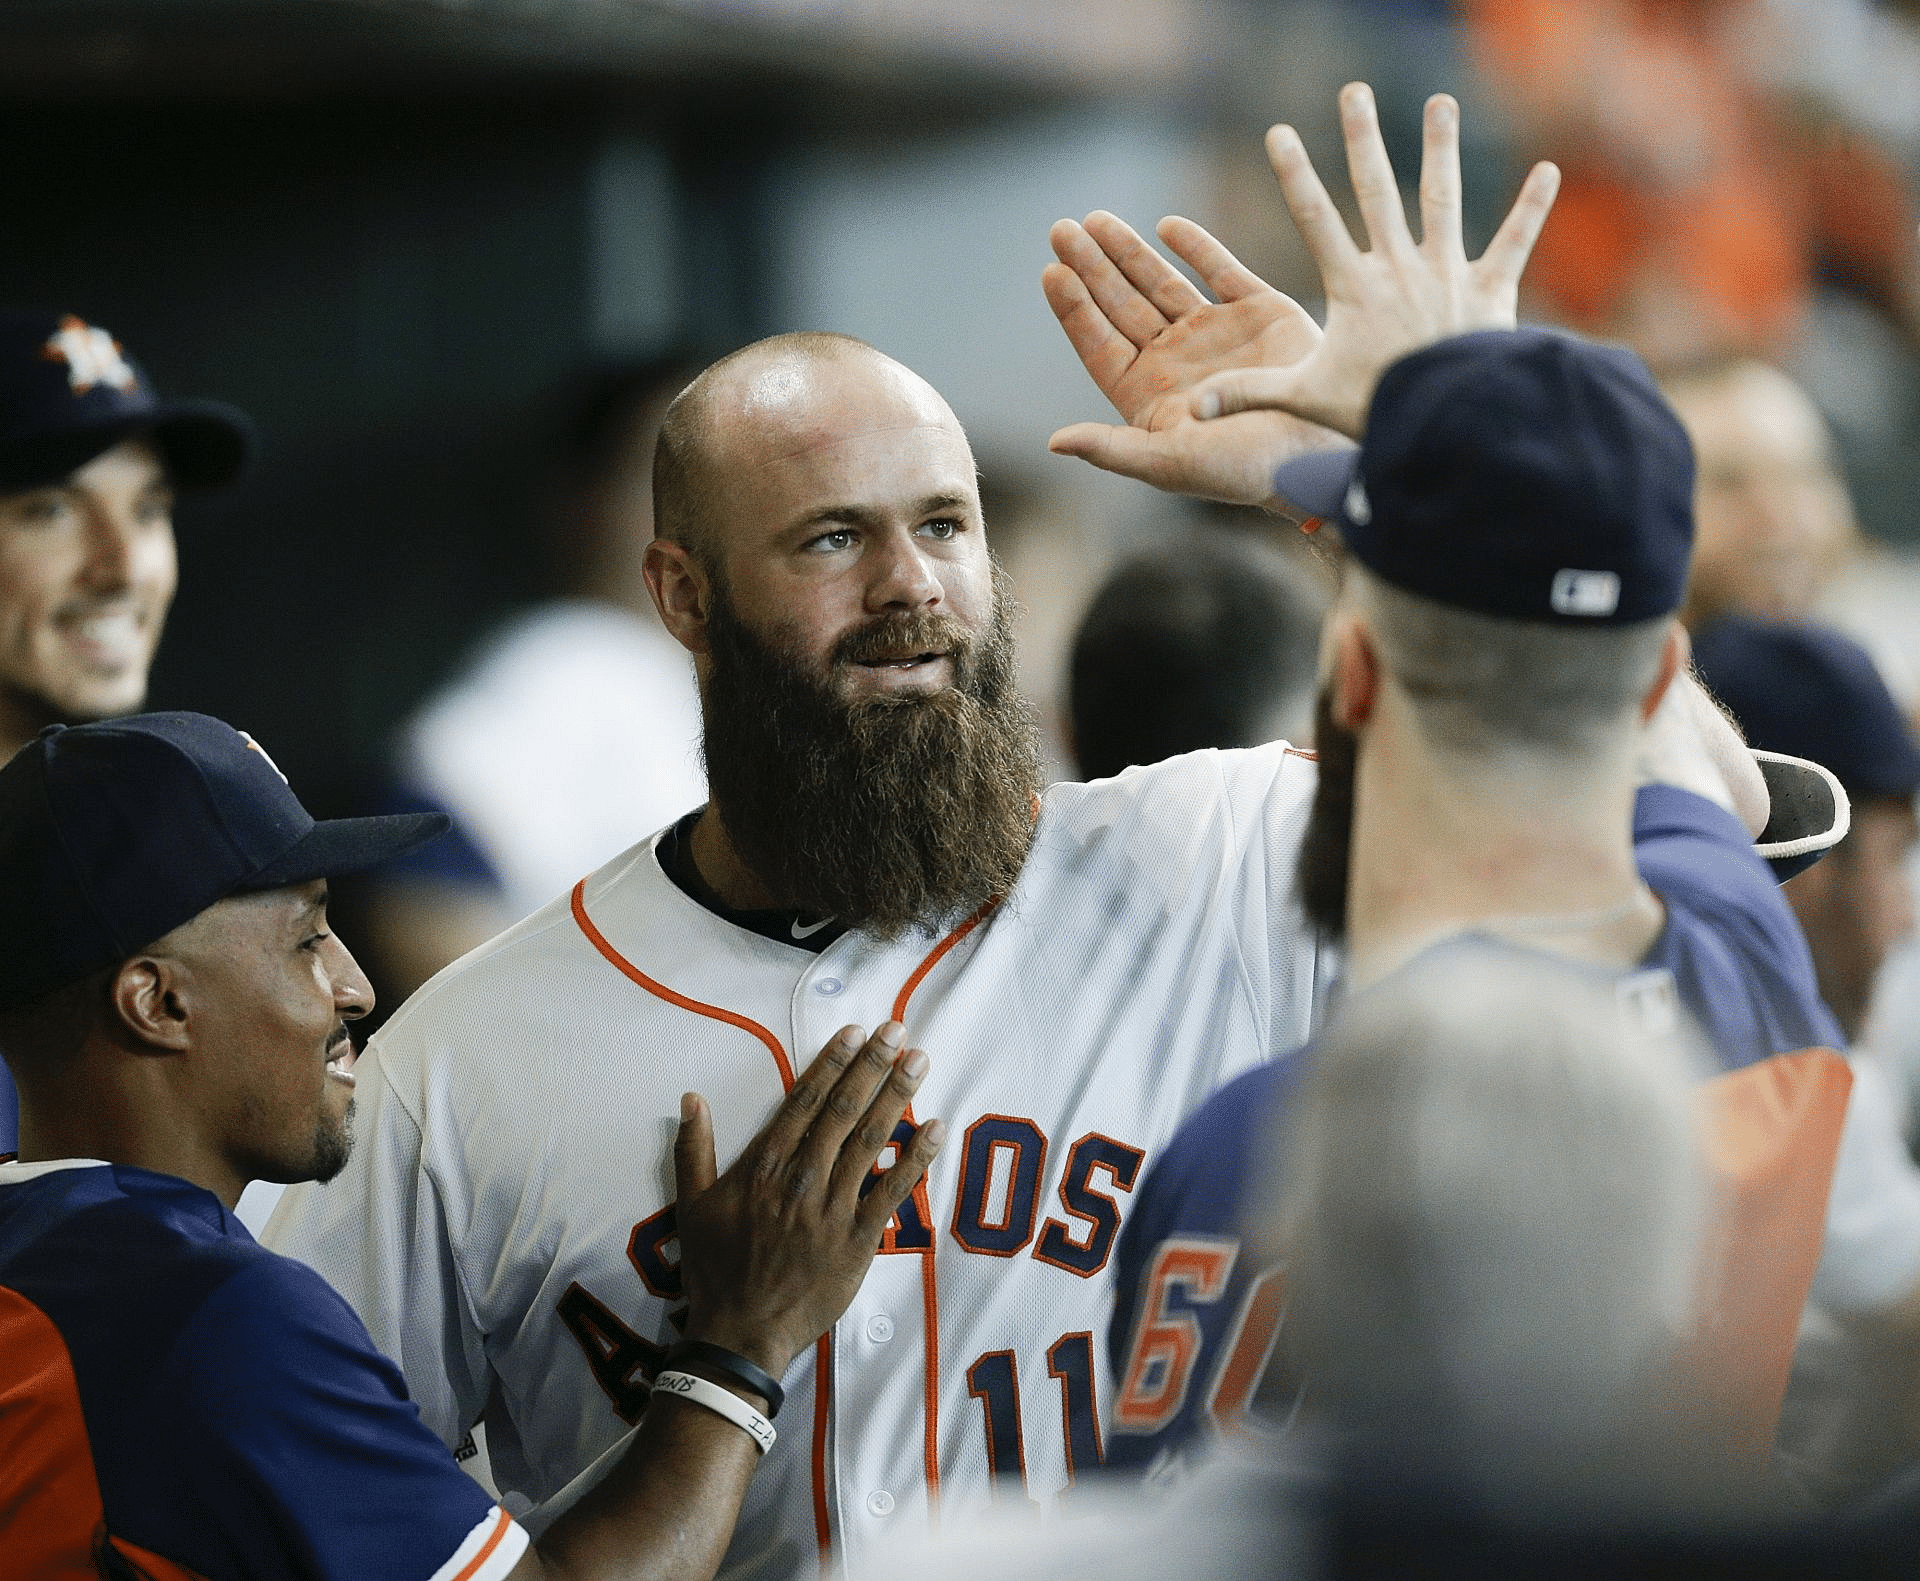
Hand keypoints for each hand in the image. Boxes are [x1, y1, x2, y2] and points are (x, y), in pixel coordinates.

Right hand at [671, 1023, 941, 1378]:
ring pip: (870, 1141)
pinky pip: (891, 1191)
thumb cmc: (715, 1269)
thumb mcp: (690, 1205)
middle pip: (842, 1110)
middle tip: (897, 1029)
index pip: (804, 1101)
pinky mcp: (857, 1240)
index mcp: (763, 1165)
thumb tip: (691, 1098)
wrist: (740, 1332)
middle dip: (872, 1066)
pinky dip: (915, 1159)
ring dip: (897, 1097)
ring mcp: (832, 1208)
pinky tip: (935, 1129)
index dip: (832, 1063)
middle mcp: (801, 1178)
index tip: (856, 1032)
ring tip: (919, 1061)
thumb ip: (693, 1149)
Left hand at [1043, 210, 1336, 506]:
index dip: (1075, 309)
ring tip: (1095, 220)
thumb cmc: (1242, 470)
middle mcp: (1175, 361)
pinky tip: (1165, 225)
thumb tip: (1053, 442)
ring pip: (1161, 282)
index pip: (1101, 345)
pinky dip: (1195, 246)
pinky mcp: (1256, 312)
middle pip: (1122, 305)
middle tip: (1061, 228)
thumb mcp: (1170, 464)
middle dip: (1092, 267)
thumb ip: (1112, 449)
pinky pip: (1219, 270)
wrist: (1319, 454)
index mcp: (1149, 396)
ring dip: (1128, 251)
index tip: (1053, 270)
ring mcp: (1214, 333)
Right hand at [1190, 84, 1559, 439]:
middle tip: (1354, 92)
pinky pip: (1515, 241)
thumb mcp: (1305, 397)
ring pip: (1443, 200)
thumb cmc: (1375, 410)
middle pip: (1378, 191)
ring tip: (1440, 103)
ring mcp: (1448, 273)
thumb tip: (1193, 410)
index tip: (1278, 132)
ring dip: (1442, 149)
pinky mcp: (1491, 290)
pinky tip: (1549, 169)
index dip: (1294, 174)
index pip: (1316, 219)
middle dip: (1363, 139)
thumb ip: (1251, 393)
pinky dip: (1533, 207)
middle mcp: (1401, 267)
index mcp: (1354, 287)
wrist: (1449, 420)